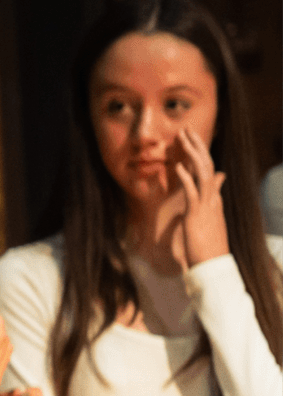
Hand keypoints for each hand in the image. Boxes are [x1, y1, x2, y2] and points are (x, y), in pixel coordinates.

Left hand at [172, 128, 229, 266]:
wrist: (213, 265)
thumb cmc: (208, 245)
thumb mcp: (211, 218)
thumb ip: (213, 198)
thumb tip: (218, 181)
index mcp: (213, 199)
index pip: (209, 170)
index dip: (200, 153)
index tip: (190, 139)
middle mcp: (212, 199)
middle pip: (207, 166)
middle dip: (196, 147)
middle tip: (185, 130)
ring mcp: (206, 206)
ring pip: (203, 174)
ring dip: (193, 155)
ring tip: (183, 139)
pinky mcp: (196, 215)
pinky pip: (192, 194)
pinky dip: (186, 178)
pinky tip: (177, 166)